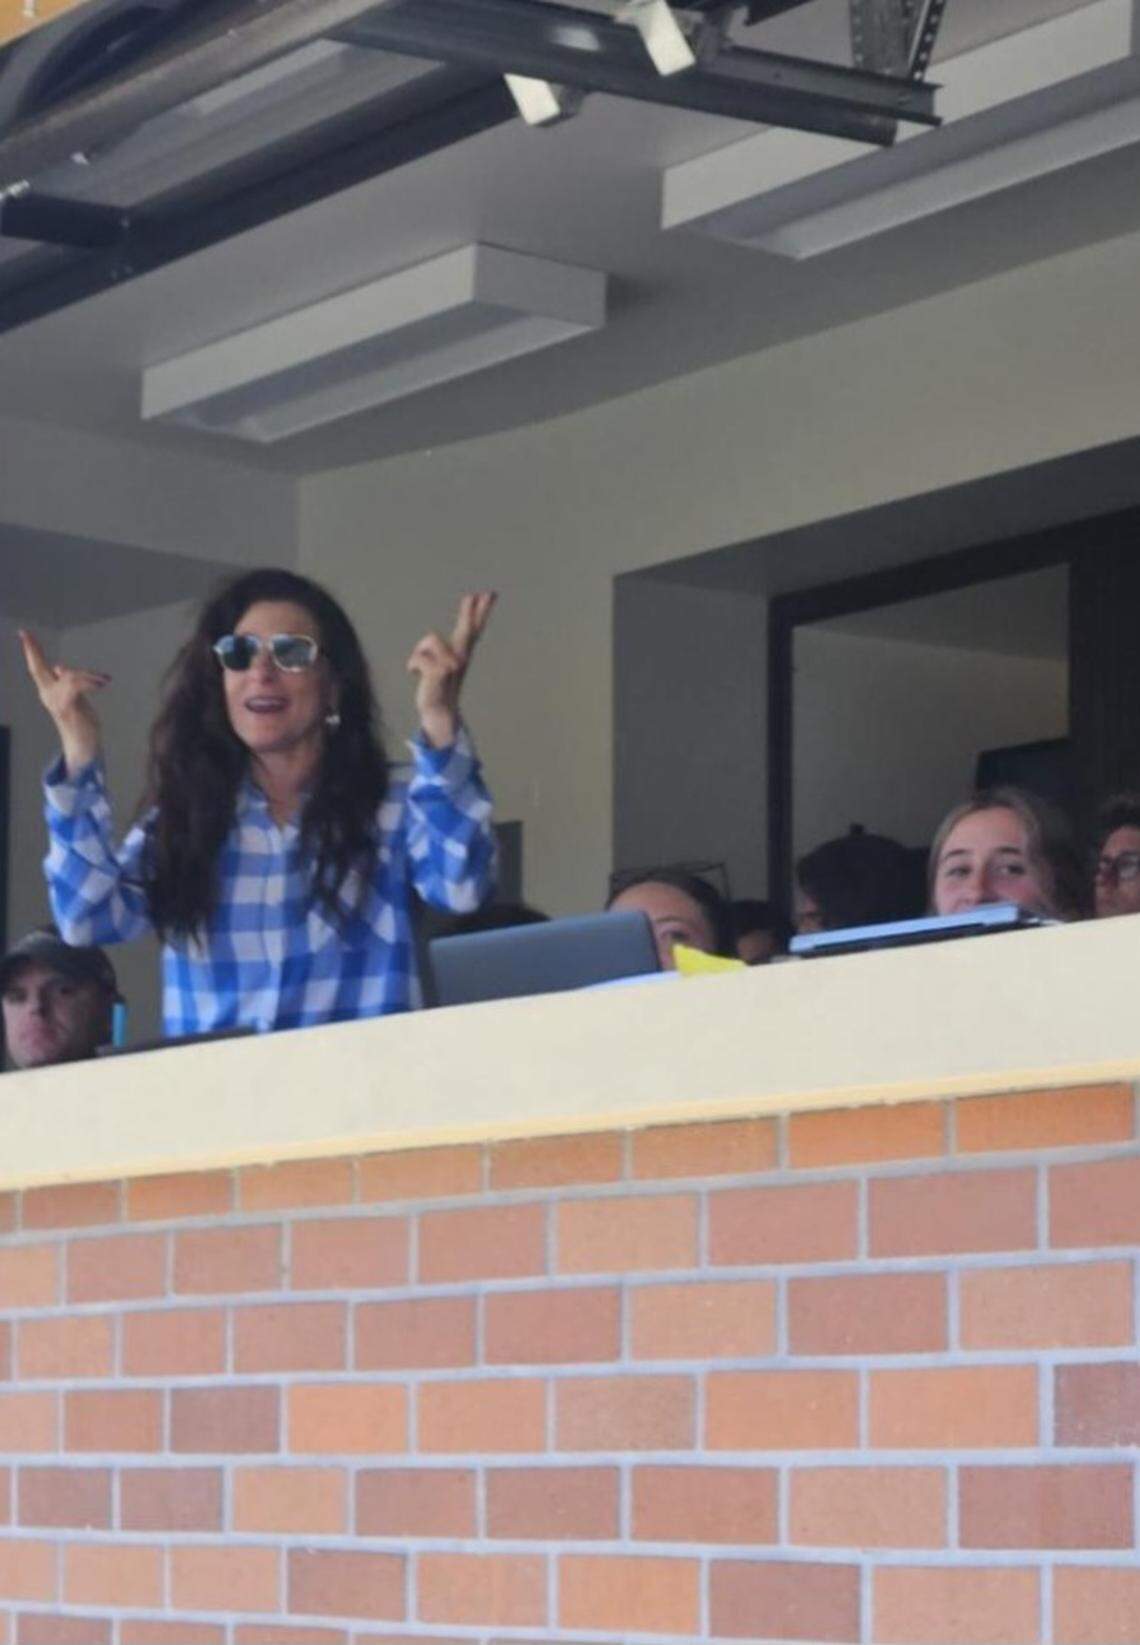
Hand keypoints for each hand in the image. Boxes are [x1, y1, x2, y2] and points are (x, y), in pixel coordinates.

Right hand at [19, 628, 109, 774]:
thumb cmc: (80, 723)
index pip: (37, 667)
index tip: (24, 633)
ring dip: (88, 676)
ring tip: (104, 680)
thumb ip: (66, 683)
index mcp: (49, 691)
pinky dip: (90, 682)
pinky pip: (75, 686)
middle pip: (38, 668)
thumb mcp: (73, 698)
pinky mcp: (66, 707)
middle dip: (33, 651)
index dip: (31, 650)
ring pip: (68, 676)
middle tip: (25, 634)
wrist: (83, 746)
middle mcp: (48, 695)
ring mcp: (56, 701)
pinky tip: (102, 684)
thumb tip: (59, 667)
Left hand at [406, 592, 495, 748]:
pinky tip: (415, 675)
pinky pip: (419, 658)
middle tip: (475, 594)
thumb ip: (441, 651)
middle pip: (467, 629)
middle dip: (470, 611)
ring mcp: (452, 665)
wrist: (437, 710)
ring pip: (430, 640)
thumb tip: (436, 643)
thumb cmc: (437, 686)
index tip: (489, 594)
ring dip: (419, 652)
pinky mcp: (440, 672)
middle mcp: (460, 657)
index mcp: (461, 652)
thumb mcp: (442, 665)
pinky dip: (412, 665)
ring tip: (420, 668)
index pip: (474, 627)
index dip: (481, 610)